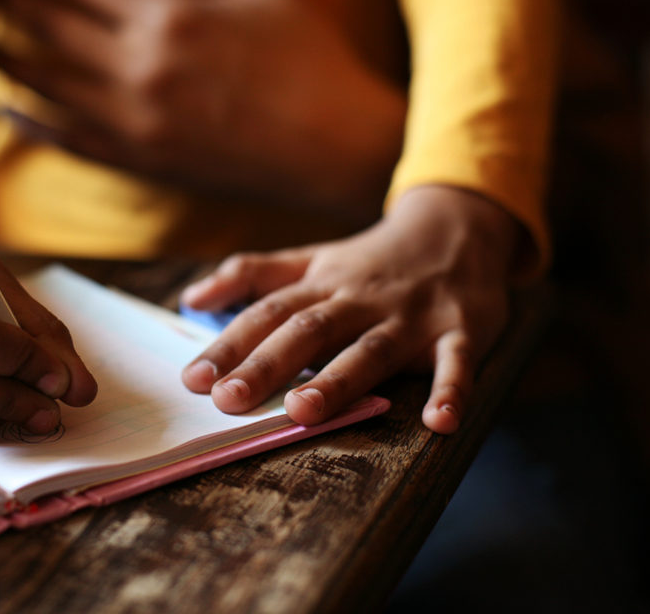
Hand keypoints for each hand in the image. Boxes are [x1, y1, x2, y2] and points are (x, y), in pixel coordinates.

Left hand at [0, 0, 404, 217]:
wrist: (330, 146)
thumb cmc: (307, 58)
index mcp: (166, 16)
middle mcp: (137, 68)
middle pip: (47, 23)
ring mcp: (133, 120)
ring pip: (44, 83)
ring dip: (2, 54)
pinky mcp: (138, 160)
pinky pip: (66, 140)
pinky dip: (27, 123)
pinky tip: (1, 106)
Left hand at [178, 186, 521, 434]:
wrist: (455, 228)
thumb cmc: (368, 260)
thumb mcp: (309, 259)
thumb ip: (251, 275)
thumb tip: (189, 298)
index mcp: (320, 285)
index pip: (267, 314)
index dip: (229, 345)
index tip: (193, 379)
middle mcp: (359, 299)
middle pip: (308, 329)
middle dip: (267, 365)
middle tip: (229, 400)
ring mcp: (410, 316)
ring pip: (370, 349)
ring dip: (338, 379)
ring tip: (303, 412)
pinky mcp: (460, 330)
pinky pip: (456, 362)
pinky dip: (452, 390)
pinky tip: (441, 422)